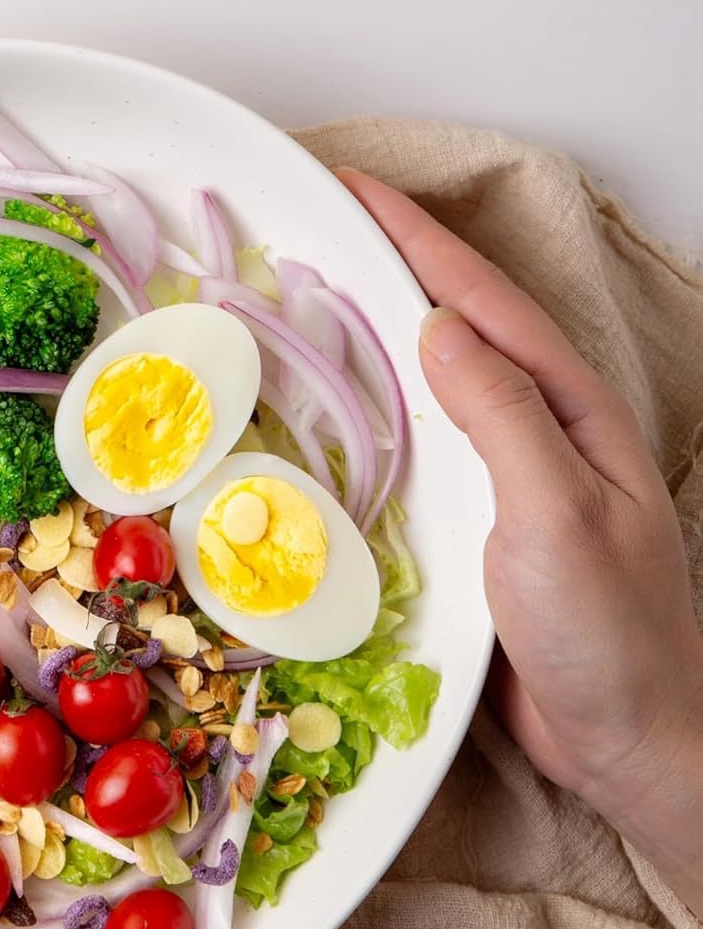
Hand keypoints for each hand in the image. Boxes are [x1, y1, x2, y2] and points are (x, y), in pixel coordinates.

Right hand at [341, 170, 702, 915]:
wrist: (629, 739)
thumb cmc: (609, 634)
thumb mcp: (556, 515)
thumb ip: (502, 417)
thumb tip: (438, 329)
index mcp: (568, 409)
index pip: (481, 299)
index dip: (416, 238)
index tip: (351, 189)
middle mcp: (536, 428)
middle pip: (453, 325)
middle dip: (386, 269)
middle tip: (308, 235)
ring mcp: (504, 475)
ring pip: (426, 385)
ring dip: (369, 339)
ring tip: (300, 307)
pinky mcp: (472, 524)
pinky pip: (412, 449)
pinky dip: (367, 416)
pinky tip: (327, 418)